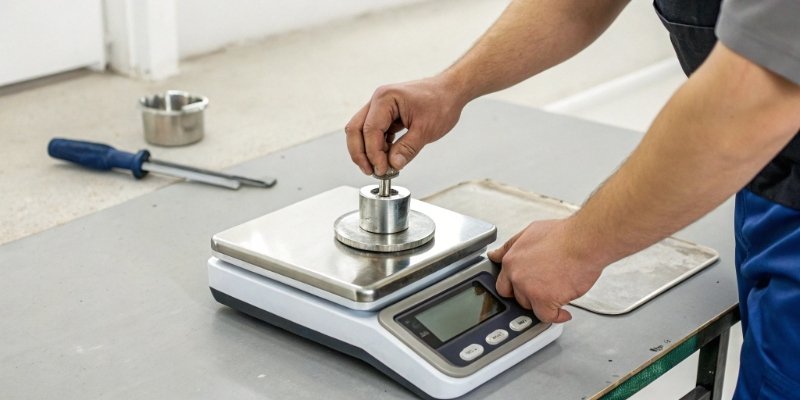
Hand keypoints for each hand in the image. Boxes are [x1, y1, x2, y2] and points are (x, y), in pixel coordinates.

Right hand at [344, 76, 467, 175]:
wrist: (451, 91)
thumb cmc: (442, 102)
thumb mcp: (426, 130)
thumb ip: (407, 149)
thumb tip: (392, 165)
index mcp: (386, 98)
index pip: (370, 130)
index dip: (373, 153)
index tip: (382, 170)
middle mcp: (378, 100)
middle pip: (356, 129)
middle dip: (360, 153)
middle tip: (370, 171)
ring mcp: (380, 107)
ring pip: (361, 132)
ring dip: (367, 151)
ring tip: (379, 168)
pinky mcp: (386, 114)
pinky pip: (374, 132)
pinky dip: (377, 147)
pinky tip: (386, 158)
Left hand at [487, 219, 604, 322]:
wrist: (583, 241)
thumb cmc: (564, 235)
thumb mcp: (530, 232)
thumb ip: (511, 246)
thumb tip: (496, 254)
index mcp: (511, 260)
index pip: (503, 282)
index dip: (514, 286)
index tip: (521, 289)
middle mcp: (517, 275)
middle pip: (516, 296)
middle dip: (528, 295)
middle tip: (543, 290)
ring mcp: (529, 289)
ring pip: (530, 306)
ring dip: (543, 304)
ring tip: (556, 294)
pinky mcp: (545, 300)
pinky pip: (546, 316)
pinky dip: (556, 316)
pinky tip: (563, 312)